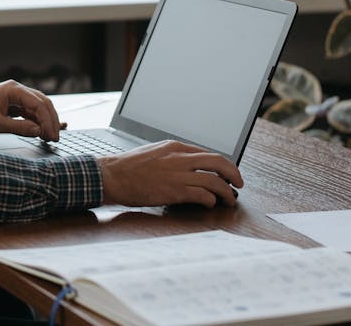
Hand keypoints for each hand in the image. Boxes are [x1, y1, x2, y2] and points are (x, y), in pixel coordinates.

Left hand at [0, 80, 62, 141]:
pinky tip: (42, 130)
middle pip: (42, 103)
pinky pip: (29, 111)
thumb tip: (38, 131)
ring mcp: (15, 96)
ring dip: (45, 121)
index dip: (48, 121)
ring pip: (38, 107)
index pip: (38, 104)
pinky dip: (37, 121)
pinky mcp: (12, 104)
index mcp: (14, 90)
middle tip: (55, 137)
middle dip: (51, 120)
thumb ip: (19, 127)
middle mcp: (17, 90)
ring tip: (50, 136)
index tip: (51, 135)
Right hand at [97, 141, 243, 207]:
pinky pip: (203, 195)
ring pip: (215, 180)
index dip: (222, 165)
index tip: (227, 174)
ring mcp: (178, 174)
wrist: (111, 176)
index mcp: (175, 147)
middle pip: (218, 162)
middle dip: (234, 174)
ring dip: (227, 192)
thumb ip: (173, 158)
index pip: (208, 153)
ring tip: (229, 200)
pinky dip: (211, 200)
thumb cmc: (128, 168)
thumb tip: (190, 167)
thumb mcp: (154, 153)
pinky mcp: (175, 191)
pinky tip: (210, 204)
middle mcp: (180, 158)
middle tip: (238, 184)